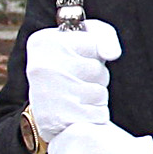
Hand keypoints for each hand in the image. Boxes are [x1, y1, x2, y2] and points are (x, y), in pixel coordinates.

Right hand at [25, 19, 120, 143]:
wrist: (49, 115)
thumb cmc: (69, 73)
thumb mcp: (82, 42)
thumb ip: (103, 34)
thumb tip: (111, 53)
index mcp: (41, 42)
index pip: (93, 41)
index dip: (93, 52)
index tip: (77, 57)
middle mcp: (41, 66)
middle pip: (98, 68)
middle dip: (95, 75)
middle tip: (74, 80)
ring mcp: (50, 93)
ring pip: (100, 91)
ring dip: (95, 95)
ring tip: (74, 96)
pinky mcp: (62, 119)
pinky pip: (99, 113)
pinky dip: (95, 114)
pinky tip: (76, 112)